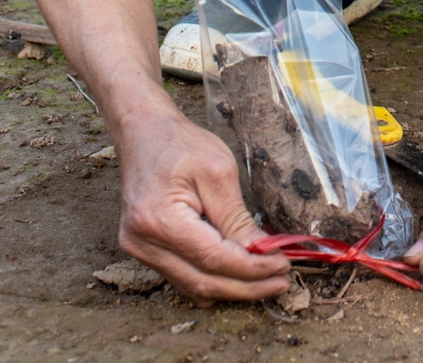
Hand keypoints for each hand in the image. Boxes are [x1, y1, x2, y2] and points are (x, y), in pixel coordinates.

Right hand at [115, 107, 289, 301]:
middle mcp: (143, 242)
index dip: (252, 268)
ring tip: (267, 282)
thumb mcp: (218, 171)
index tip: (283, 266)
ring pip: (193, 287)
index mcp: (160, 219)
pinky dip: (214, 281)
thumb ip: (237, 217)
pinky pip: (183, 278)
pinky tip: (239, 277)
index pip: (214, 259)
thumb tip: (263, 253)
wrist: (143, 134)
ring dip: (233, 288)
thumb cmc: (181, 145)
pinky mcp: (144, 251)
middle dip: (247, 287)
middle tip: (282, 282)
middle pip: (203, 282)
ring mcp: (140, 250)